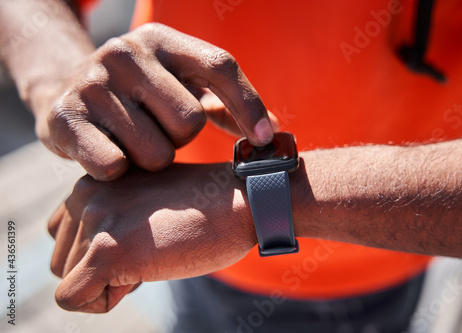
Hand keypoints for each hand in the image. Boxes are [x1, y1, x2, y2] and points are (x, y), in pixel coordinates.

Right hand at [35, 23, 274, 180]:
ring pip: (157, 153)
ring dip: (152, 159)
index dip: (248, 104)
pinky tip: (109, 154)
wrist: (65, 92)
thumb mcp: (180, 85)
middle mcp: (125, 53)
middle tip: (160, 131)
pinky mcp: (64, 118)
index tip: (263, 139)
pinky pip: (117, 166)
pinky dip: (120, 172)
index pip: (220, 66)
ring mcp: (92, 83)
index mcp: (162, 40)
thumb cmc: (141, 96)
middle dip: (182, 139)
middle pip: (190, 121)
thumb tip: (273, 131)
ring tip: (133, 141)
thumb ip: (225, 104)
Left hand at [47, 164, 255, 312]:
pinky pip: (72, 299)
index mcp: (94, 179)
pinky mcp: (106, 250)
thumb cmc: (204, 208)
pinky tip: (143, 275)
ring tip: (153, 254)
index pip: (64, 236)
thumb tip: (88, 266)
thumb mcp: (146, 202)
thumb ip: (112, 217)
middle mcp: (85, 191)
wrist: (243, 200)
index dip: (99, 252)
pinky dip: (105, 301)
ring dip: (109, 283)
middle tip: (151, 249)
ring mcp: (95, 219)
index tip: (141, 239)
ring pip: (67, 281)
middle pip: (61, 261)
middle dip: (103, 271)